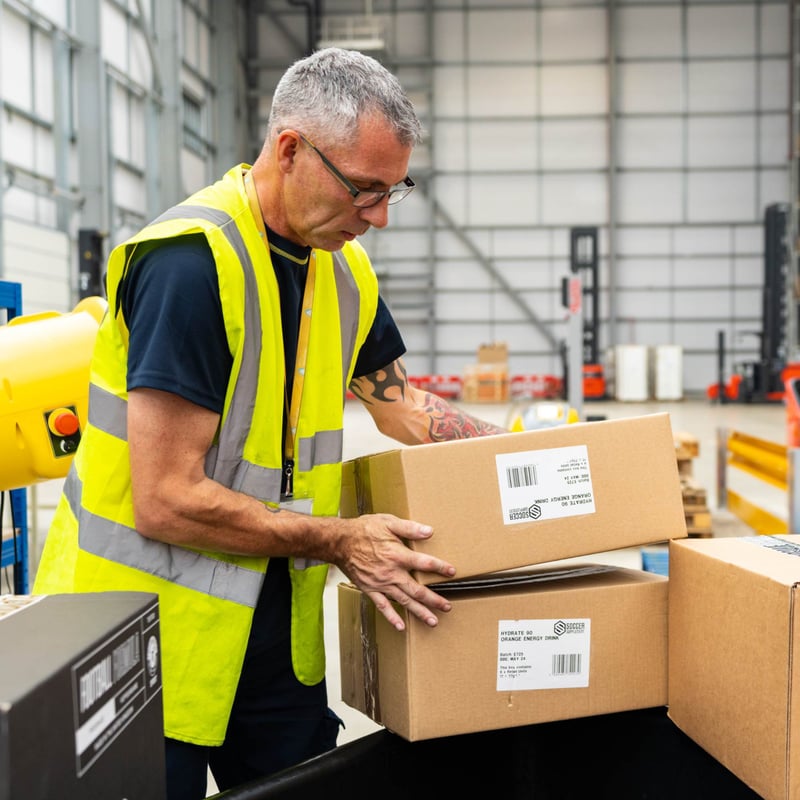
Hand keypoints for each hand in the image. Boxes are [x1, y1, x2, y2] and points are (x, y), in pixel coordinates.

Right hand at [335, 513, 455, 631]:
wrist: (340, 542)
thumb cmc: (364, 530)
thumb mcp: (387, 522)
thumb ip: (409, 528)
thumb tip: (429, 531)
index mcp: (397, 555)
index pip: (424, 563)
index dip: (439, 567)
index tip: (452, 572)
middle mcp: (391, 573)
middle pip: (417, 590)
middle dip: (434, 599)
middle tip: (447, 607)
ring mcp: (381, 584)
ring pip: (403, 601)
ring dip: (419, 611)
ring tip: (433, 620)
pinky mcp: (370, 590)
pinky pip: (383, 606)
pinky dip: (392, 617)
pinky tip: (401, 626)